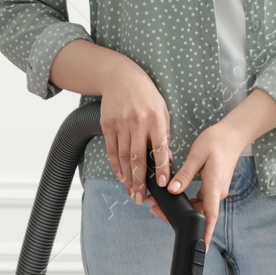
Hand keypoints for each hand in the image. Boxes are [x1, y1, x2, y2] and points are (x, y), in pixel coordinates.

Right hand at [96, 57, 170, 203]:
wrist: (119, 77)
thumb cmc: (145, 95)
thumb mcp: (162, 111)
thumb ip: (164, 135)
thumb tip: (168, 160)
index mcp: (155, 119)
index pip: (159, 148)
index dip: (161, 168)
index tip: (162, 184)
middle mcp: (137, 122)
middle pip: (138, 157)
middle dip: (140, 181)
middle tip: (141, 198)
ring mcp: (120, 124)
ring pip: (124, 157)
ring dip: (128, 178)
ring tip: (132, 192)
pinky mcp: (107, 125)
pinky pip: (112, 151)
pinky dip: (116, 166)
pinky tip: (121, 177)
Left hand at [160, 121, 245, 245]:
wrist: (232, 134)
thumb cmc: (217, 142)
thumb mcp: (197, 155)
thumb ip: (184, 175)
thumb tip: (172, 190)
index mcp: (214, 186)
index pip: (210, 216)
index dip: (206, 233)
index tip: (201, 247)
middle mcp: (216, 193)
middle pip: (199, 214)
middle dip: (179, 217)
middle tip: (155, 210)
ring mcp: (215, 191)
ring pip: (198, 208)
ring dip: (182, 208)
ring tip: (160, 202)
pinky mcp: (213, 188)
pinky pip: (200, 200)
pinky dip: (187, 201)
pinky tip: (175, 193)